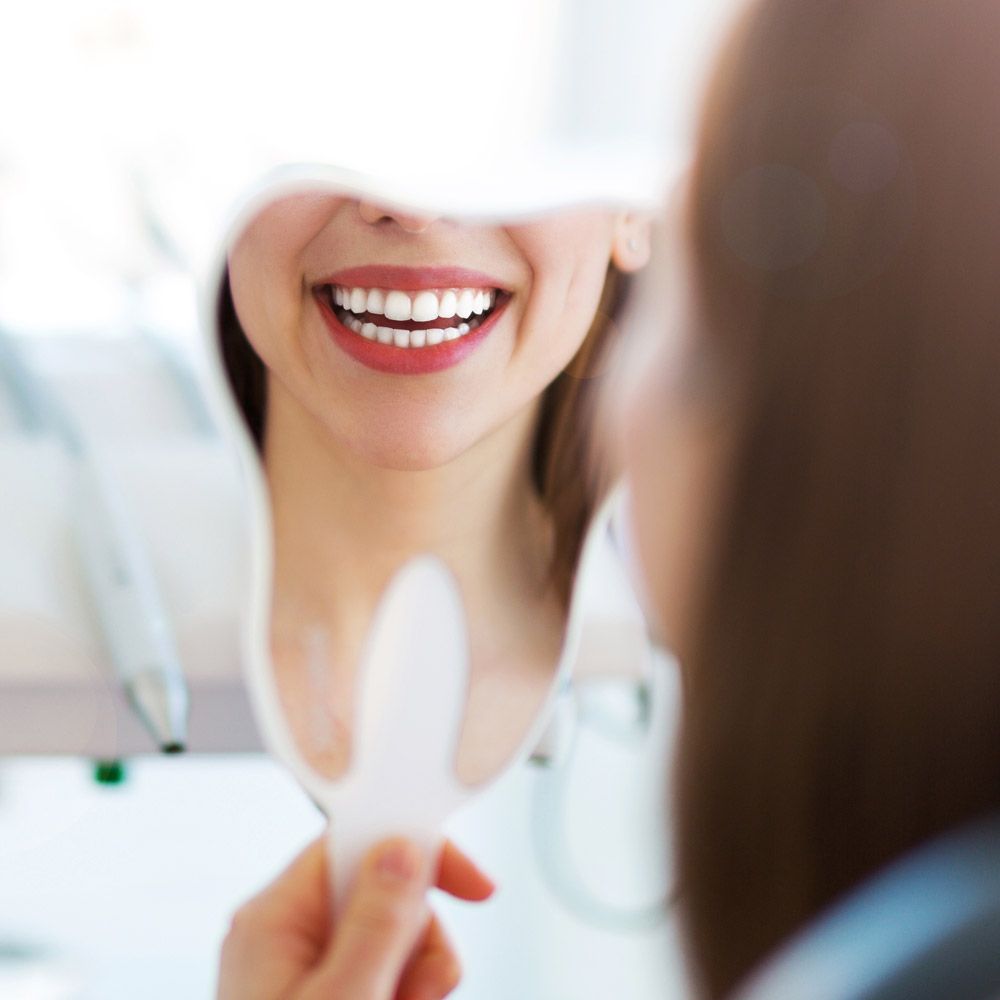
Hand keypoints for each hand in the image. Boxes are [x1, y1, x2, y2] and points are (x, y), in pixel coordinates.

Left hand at [217, 835, 493, 999]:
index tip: (474, 887)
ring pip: (394, 940)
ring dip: (417, 981)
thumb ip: (375, 925)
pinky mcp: (326, 998)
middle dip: (420, 943)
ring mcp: (304, 972)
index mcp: (275, 919)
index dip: (416, 850)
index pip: (353, 843)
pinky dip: (405, 997)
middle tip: (420, 995)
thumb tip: (402, 849)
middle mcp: (287, 936)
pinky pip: (386, 976)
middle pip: (384, 894)